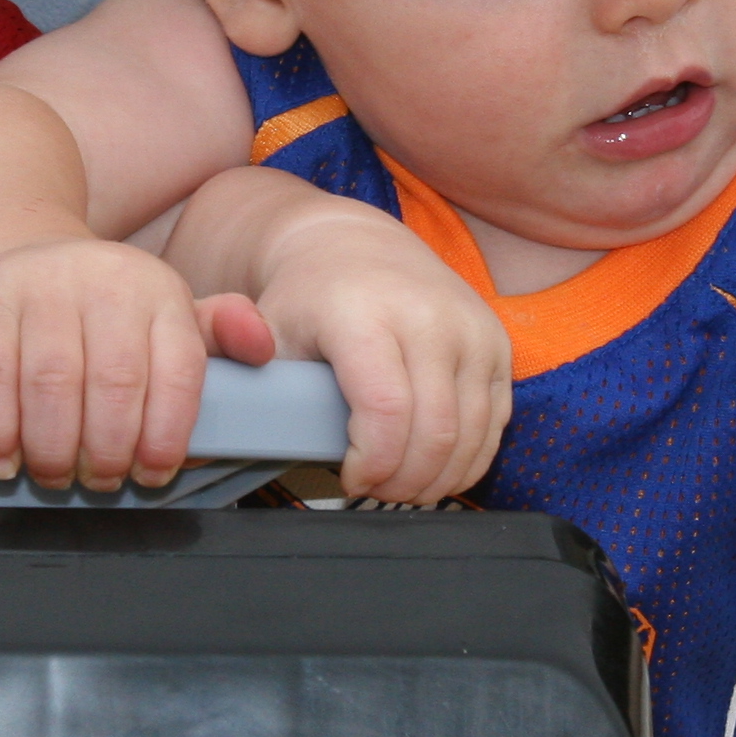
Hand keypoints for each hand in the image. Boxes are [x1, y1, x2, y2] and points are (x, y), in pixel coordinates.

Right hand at [0, 237, 273, 490]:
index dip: (168, 437)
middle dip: (109, 451)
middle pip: (115, 384)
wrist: (19, 261)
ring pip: (52, 385)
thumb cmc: (101, 309)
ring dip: (54, 450)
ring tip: (56, 475)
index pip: (179, 371)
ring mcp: (41, 288)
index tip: (153, 474)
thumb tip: (261, 346)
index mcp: (159, 290)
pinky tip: (6, 459)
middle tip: (102, 481)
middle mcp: (105, 280)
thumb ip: (218, 336)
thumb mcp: (165, 314)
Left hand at [252, 208, 512, 503]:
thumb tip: (248, 392)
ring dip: (436, 479)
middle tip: (374, 491)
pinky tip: (433, 468)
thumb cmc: (307, 299)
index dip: (372, 465)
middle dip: (403, 482)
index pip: (387, 412)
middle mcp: (428, 315)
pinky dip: (466, 460)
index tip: (349, 480)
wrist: (355, 246)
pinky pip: (495, 424)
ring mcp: (470, 328)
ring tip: (400, 484)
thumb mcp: (265, 325)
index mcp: (366, 312)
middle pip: (434, 433)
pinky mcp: (497, 344)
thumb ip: (239, 360)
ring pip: (469, 436)